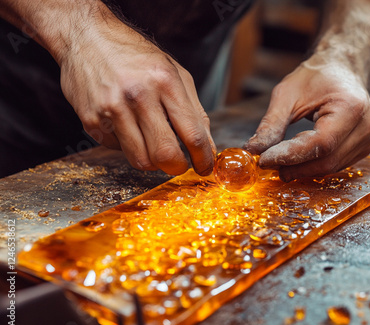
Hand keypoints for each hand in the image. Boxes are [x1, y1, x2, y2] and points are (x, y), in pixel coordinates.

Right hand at [59, 23, 215, 175]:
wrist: (85, 36)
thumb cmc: (135, 55)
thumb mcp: (175, 73)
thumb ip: (195, 111)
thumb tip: (208, 147)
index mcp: (165, 81)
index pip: (192, 134)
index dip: (203, 158)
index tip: (205, 167)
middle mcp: (138, 95)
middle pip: (166, 154)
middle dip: (177, 167)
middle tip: (180, 164)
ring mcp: (112, 109)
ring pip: (141, 160)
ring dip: (153, 161)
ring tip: (154, 144)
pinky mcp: (91, 120)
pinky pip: (118, 150)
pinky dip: (128, 145)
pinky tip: (127, 126)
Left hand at [244, 56, 369, 181]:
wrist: (341, 70)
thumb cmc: (316, 77)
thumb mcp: (287, 94)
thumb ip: (271, 124)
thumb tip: (253, 150)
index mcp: (351, 106)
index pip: (320, 143)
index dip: (291, 155)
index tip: (264, 160)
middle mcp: (366, 125)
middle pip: (327, 160)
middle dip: (294, 166)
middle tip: (267, 163)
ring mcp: (368, 138)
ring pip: (331, 166)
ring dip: (302, 168)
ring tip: (279, 160)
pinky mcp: (364, 147)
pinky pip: (335, 164)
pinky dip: (313, 165)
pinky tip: (297, 158)